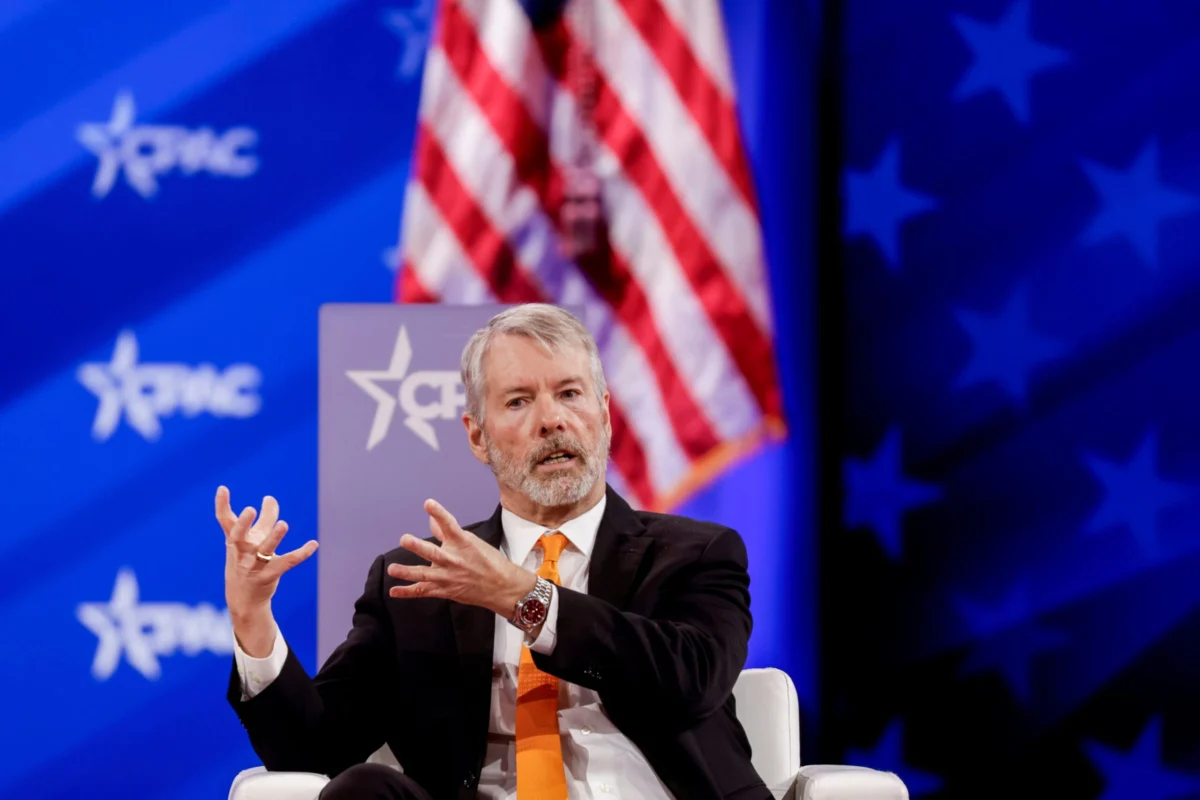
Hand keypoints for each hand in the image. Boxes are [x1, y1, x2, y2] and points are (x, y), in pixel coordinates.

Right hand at [216, 486, 317, 621]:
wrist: (244, 599)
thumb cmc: (247, 562)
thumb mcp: (253, 540)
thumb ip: (264, 519)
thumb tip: (270, 498)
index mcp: (235, 541)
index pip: (225, 522)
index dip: (221, 505)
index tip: (222, 488)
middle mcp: (242, 552)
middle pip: (239, 537)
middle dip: (243, 524)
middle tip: (250, 509)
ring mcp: (254, 565)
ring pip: (264, 551)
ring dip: (273, 538)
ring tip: (283, 524)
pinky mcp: (269, 576)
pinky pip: (286, 563)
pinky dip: (301, 554)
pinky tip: (314, 544)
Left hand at [388, 499, 535, 616]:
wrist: (501, 586)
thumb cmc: (488, 560)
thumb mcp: (471, 541)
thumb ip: (446, 532)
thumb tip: (431, 519)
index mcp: (462, 543)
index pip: (449, 525)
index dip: (439, 513)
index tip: (428, 503)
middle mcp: (453, 560)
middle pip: (433, 553)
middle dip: (418, 546)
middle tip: (404, 539)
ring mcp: (448, 577)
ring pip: (424, 575)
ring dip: (407, 572)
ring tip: (392, 568)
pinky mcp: (445, 591)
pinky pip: (423, 591)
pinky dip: (408, 592)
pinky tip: (393, 591)